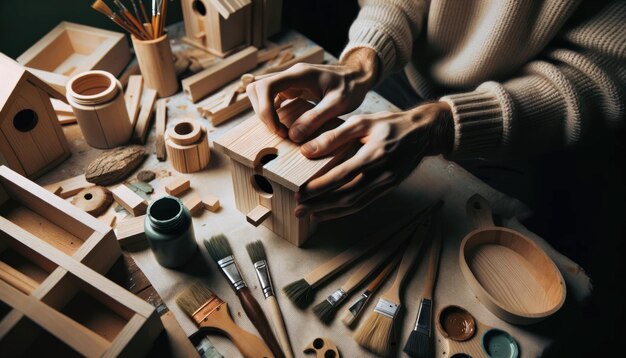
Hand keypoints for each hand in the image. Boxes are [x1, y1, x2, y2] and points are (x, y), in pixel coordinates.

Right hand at [246, 47, 378, 141]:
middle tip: (280, 131)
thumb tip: (293, 136)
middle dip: (262, 113)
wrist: (357, 76)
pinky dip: (271, 111)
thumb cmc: (351, 87)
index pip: (266, 87)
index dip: (265, 110)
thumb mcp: (338, 104)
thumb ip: (316, 118)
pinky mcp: (290, 87)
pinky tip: (283, 123)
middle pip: (257, 89)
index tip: (279, 130)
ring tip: (282, 129)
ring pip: (260, 92)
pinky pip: (270, 97)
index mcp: (299, 74)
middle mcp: (290, 74)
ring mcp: (289, 80)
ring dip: (264, 112)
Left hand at [294, 102, 452, 220]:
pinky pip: (363, 204)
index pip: (342, 175)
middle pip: (347, 196)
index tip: (301, 192)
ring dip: (330, 211)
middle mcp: (381, 174)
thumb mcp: (362, 122)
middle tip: (299, 208)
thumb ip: (334, 136)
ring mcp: (386, 184)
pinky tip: (328, 212)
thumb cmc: (391, 124)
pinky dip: (343, 211)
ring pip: (354, 204)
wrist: (423, 133)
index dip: (321, 187)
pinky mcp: (387, 189)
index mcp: (374, 155)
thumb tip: (307, 150)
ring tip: (309, 214)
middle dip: (321, 204)